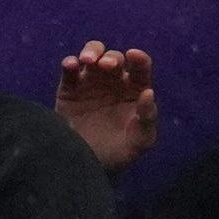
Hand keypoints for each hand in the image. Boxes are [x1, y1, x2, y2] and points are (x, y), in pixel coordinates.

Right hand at [55, 41, 156, 172]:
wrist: (86, 166)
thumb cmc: (119, 154)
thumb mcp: (140, 141)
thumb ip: (147, 118)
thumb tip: (149, 92)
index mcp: (136, 91)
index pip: (141, 68)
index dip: (139, 59)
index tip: (134, 55)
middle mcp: (114, 82)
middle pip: (114, 58)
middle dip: (112, 57)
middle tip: (107, 66)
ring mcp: (91, 83)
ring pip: (92, 56)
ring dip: (91, 52)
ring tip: (88, 61)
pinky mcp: (69, 89)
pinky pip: (69, 70)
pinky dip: (69, 63)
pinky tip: (71, 66)